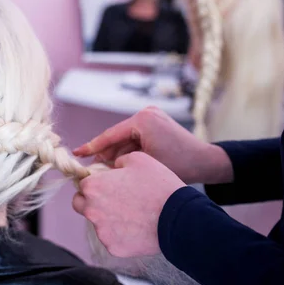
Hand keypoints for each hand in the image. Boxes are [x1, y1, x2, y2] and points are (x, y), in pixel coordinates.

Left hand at [72, 152, 184, 256]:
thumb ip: (116, 162)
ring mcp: (101, 231)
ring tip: (132, 214)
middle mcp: (91, 210)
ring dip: (108, 218)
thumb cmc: (158, 185)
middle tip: (115, 199)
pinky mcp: (113, 248)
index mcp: (93, 186)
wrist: (179, 218)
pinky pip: (111, 238)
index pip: (82, 183)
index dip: (96, 182)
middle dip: (92, 200)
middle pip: (81, 204)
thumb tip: (111, 169)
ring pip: (97, 223)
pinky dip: (120, 234)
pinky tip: (137, 227)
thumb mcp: (138, 159)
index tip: (108, 184)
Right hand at [73, 106, 231, 184]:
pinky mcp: (155, 123)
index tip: (76, 153)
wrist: (206, 162)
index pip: (111, 135)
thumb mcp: (145, 165)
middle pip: (117, 136)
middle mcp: (145, 113)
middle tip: (92, 170)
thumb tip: (98, 166)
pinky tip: (120, 165)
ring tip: (105, 171)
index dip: (92, 146)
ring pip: (125, 138)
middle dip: (105, 153)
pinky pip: (134, 138)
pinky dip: (127, 151)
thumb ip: (119, 164)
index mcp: (143, 120)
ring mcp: (151, 116)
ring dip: (116, 154)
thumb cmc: (179, 166)